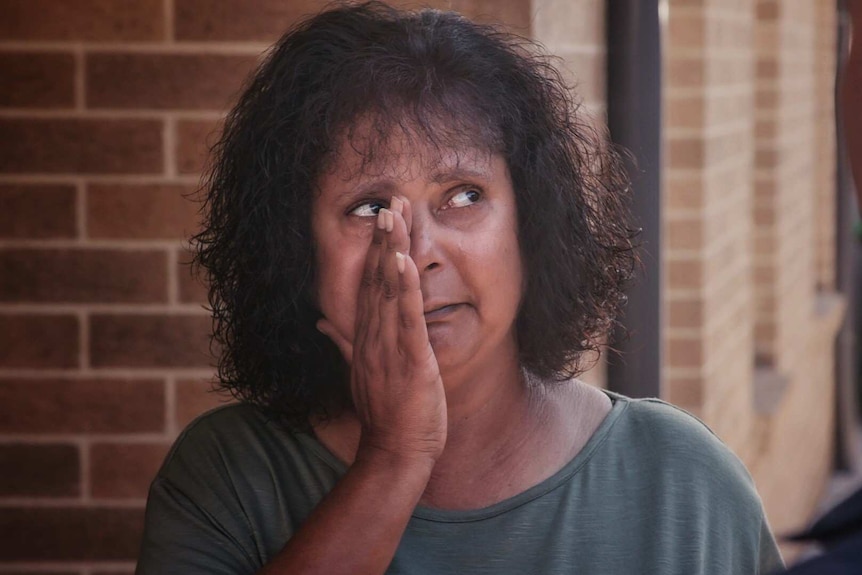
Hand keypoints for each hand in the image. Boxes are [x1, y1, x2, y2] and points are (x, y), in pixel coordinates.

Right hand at [317, 196, 447, 466]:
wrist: (394, 450)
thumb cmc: (385, 413)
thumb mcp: (361, 370)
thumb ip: (343, 342)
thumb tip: (323, 322)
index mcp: (365, 336)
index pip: (369, 285)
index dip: (376, 251)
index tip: (383, 220)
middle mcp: (372, 335)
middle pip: (377, 278)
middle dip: (385, 238)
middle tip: (391, 201)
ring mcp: (388, 346)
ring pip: (389, 290)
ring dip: (393, 250)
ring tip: (395, 215)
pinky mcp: (409, 359)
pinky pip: (405, 318)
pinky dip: (404, 288)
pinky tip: (404, 261)